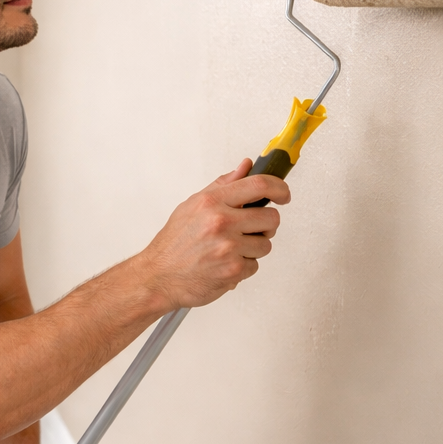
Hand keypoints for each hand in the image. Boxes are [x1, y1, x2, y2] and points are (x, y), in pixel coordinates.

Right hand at [139, 159, 288, 309]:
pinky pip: (255, 265)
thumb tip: (246, 166)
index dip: (279, 188)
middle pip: (271, 218)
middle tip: (251, 229)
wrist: (159, 277)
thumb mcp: (192, 206)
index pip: (259, 185)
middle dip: (265, 225)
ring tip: (230, 249)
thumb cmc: (174, 243)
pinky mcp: (234, 270)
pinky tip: (225, 264)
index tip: (283, 194)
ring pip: (266, 244)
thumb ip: (223, 185)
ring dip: (253, 248)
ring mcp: (228, 247)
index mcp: (211, 202)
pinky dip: (243, 267)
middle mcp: (221, 222)